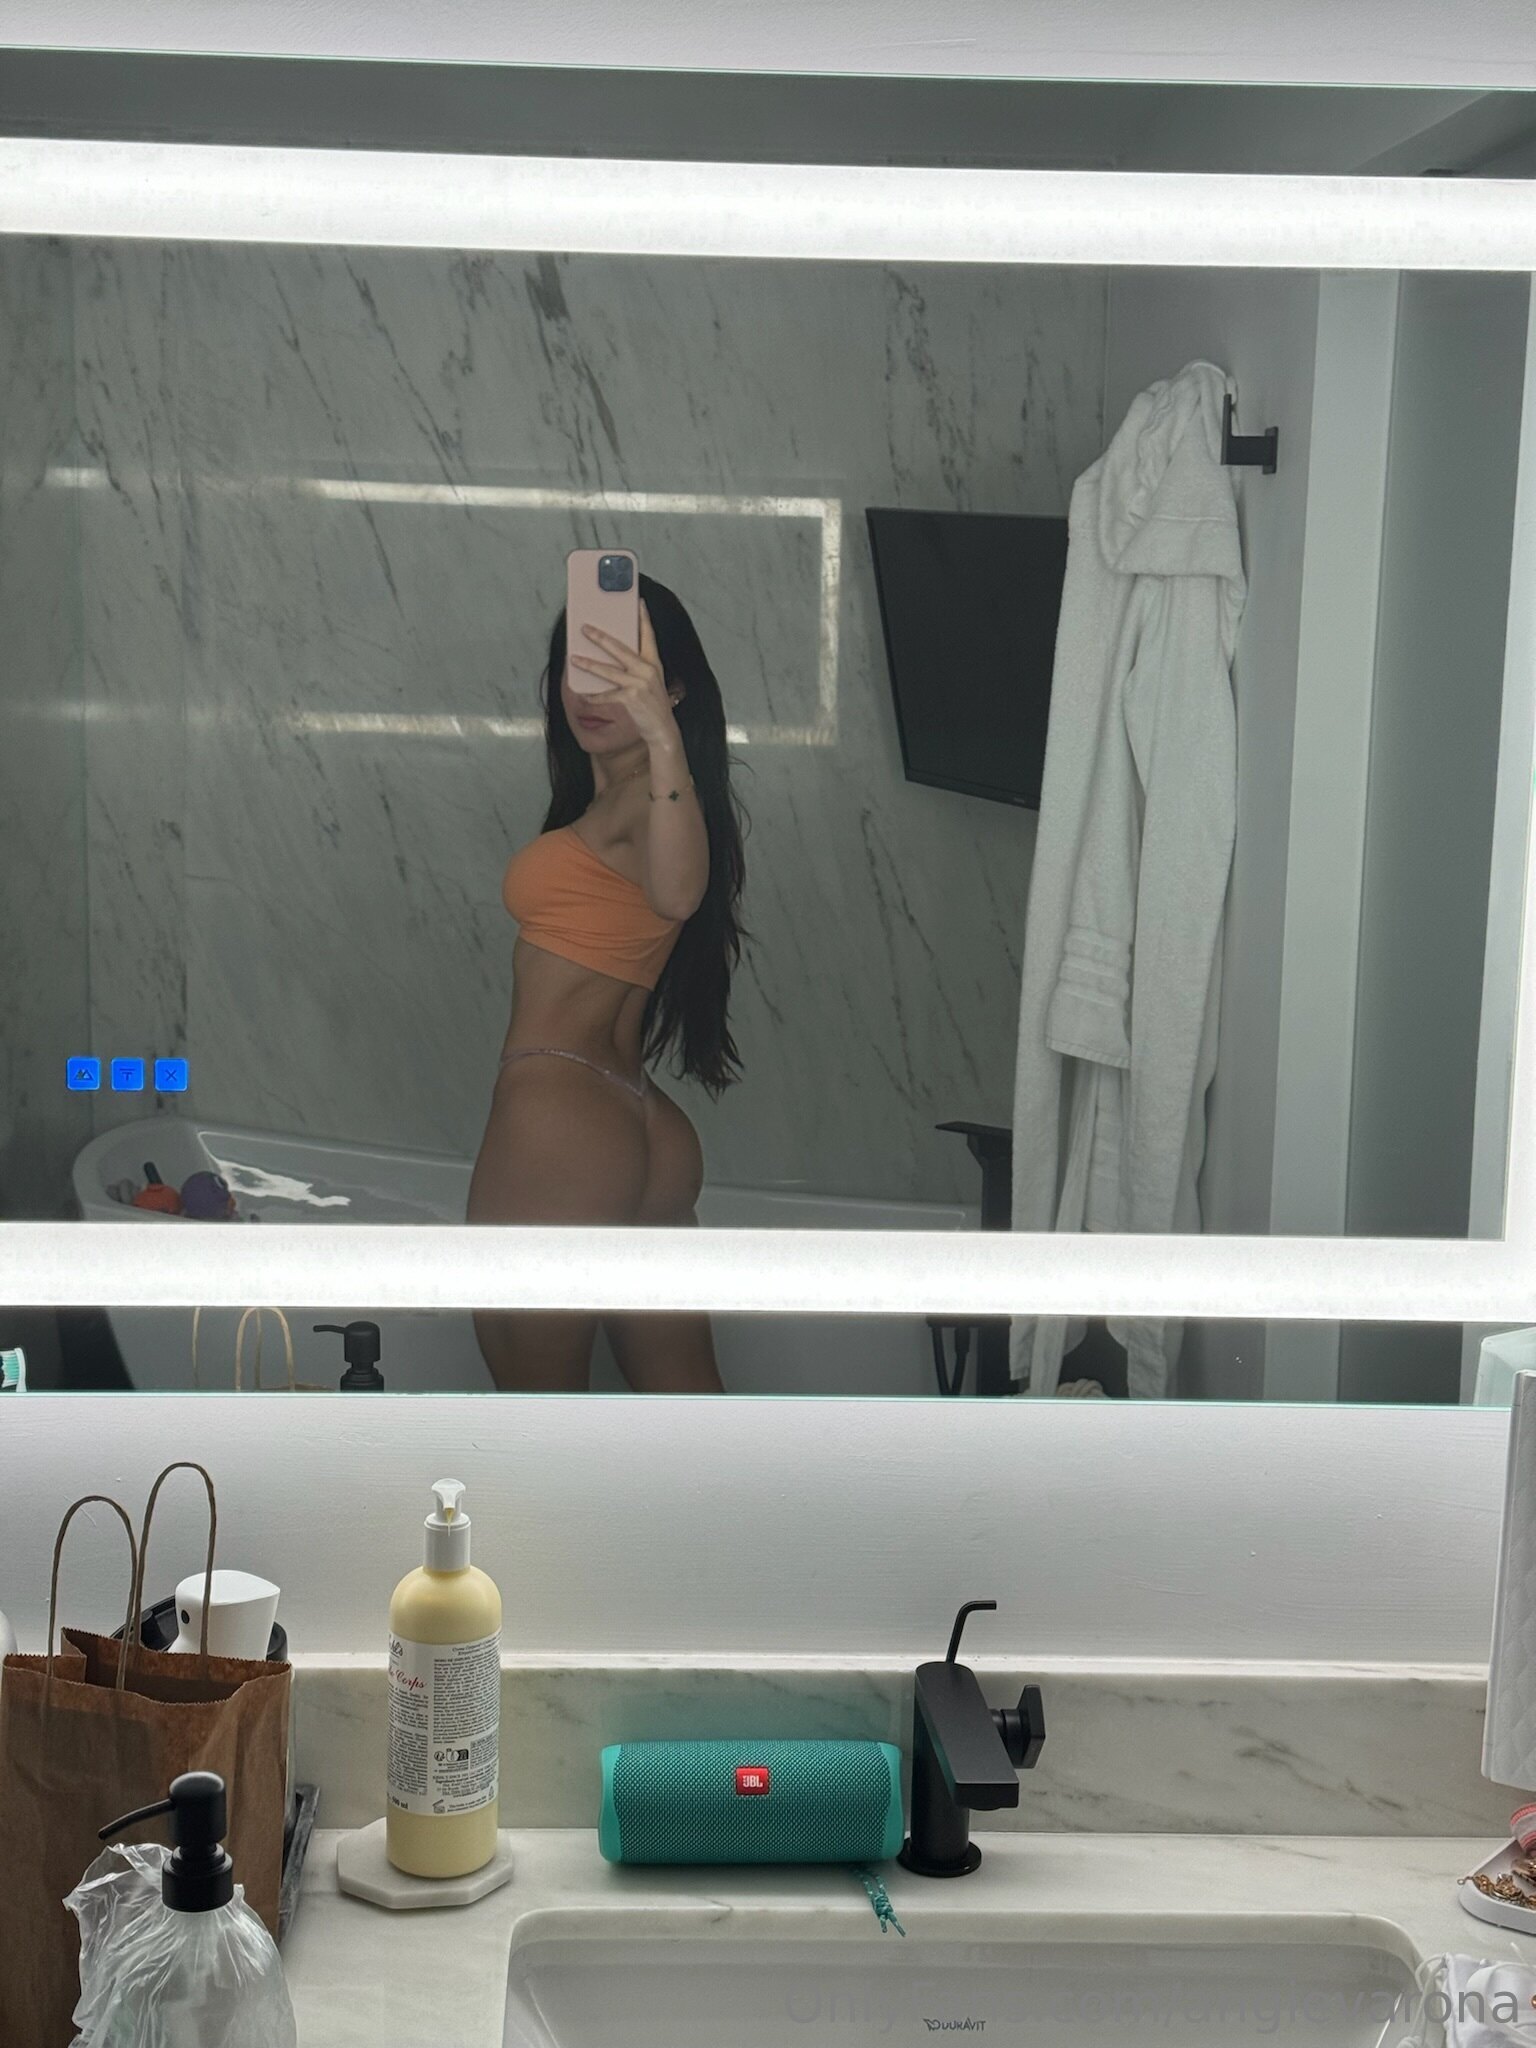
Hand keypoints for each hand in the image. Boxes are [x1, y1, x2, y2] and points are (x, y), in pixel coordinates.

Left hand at [569, 601, 679, 748]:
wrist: (663, 729)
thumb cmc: (654, 705)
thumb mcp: (651, 681)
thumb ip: (637, 668)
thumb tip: (612, 657)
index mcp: (654, 663)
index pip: (648, 635)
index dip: (643, 618)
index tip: (638, 603)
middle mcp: (647, 670)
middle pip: (619, 648)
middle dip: (600, 637)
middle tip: (585, 628)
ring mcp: (639, 683)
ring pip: (608, 670)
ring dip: (588, 664)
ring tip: (574, 658)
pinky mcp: (631, 698)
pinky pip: (606, 695)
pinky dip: (593, 696)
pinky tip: (583, 693)